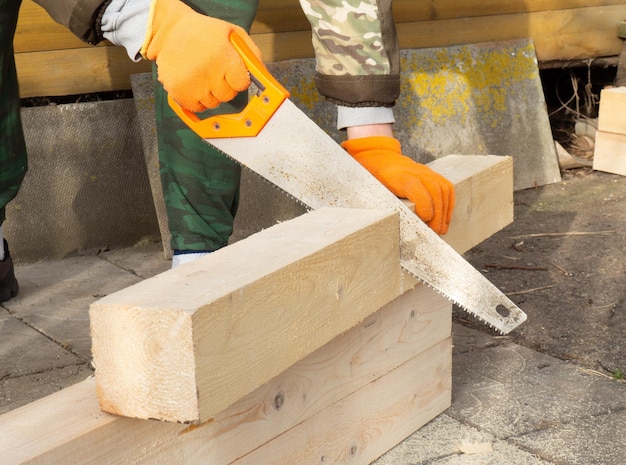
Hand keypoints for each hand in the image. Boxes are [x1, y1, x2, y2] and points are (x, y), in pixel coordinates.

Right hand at [141, 0, 261, 111]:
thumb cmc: (203, 32)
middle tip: (216, 73)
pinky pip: (197, 108)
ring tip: (203, 77)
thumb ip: (251, 52)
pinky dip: (198, 100)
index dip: (238, 79)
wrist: (169, 31)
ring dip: (211, 94)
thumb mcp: (232, 33)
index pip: (241, 84)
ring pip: (213, 103)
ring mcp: (193, 85)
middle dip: (225, 87)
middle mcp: (209, 73)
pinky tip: (195, 86)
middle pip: (228, 96)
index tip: (232, 73)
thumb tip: (262, 73)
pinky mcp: (178, 92)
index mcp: (224, 56)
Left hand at [341, 136, 454, 234]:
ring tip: (441, 229)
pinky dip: (448, 203)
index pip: (417, 189)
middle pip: (435, 190)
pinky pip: (446, 186)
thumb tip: (389, 225)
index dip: (424, 207)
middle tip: (435, 232)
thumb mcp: (371, 190)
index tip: (424, 222)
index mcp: (398, 176)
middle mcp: (415, 171)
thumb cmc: (373, 177)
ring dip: (445, 211)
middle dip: (438, 214)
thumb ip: (382, 204)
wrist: (378, 157)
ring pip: (443, 189)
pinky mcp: (431, 173)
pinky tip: (445, 218)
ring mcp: (425, 171)